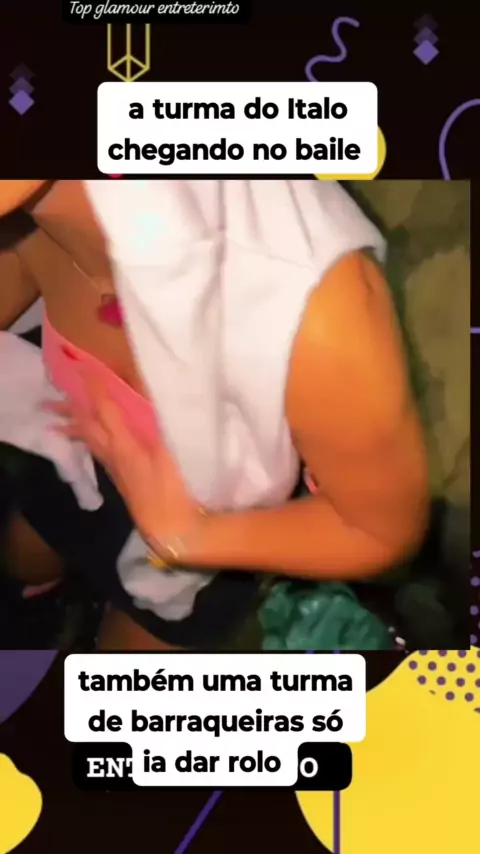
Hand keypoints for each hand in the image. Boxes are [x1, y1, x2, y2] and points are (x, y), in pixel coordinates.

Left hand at [44, 370, 199, 541]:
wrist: (171, 528)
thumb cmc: (175, 489)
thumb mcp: (171, 451)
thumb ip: (160, 421)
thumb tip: (149, 394)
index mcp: (124, 445)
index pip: (105, 410)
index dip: (96, 388)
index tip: (86, 369)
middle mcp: (114, 455)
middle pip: (87, 428)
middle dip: (70, 413)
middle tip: (50, 404)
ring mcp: (116, 469)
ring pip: (90, 443)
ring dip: (76, 429)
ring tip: (61, 424)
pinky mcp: (122, 479)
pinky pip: (99, 452)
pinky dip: (91, 441)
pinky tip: (97, 443)